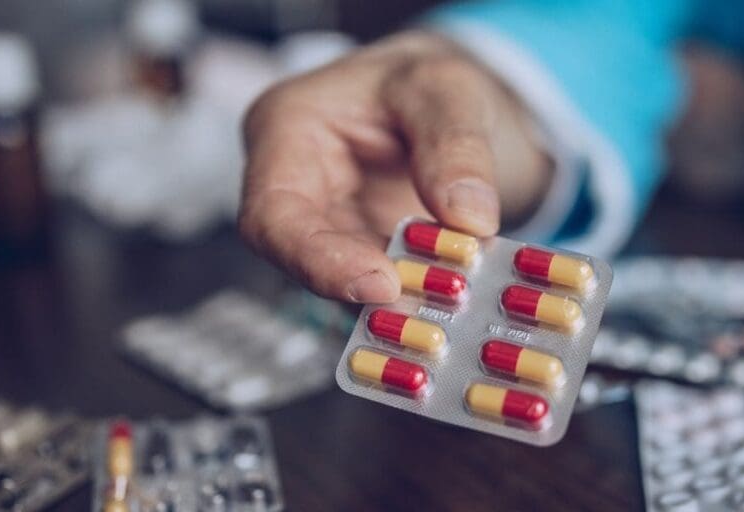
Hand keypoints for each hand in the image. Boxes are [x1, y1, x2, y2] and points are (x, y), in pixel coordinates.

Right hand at [239, 31, 550, 302]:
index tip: (381, 283)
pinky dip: (418, 296)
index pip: (273, 214)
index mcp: (287, 131)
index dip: (317, 260)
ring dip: (398, 300)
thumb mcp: (448, 88)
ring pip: (345, 282)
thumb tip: (469, 218)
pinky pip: (382, 287)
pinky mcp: (366, 254)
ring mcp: (330, 227)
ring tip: (450, 305)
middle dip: (365, 286)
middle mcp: (297, 186)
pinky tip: (454, 303)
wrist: (451, 99)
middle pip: (303, 257)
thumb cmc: (427, 80)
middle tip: (428, 303)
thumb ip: (456, 146)